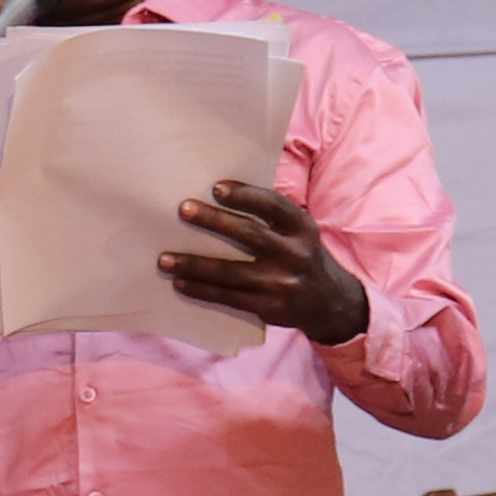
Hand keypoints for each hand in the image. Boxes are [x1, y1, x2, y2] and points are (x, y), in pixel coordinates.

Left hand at [164, 177, 368, 346]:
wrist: (331, 303)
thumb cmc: (300, 256)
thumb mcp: (298, 233)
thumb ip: (269, 218)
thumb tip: (217, 197)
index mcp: (302, 228)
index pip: (274, 206)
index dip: (246, 195)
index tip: (216, 187)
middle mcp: (296, 254)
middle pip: (249, 234)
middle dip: (213, 221)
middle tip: (183, 209)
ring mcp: (283, 283)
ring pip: (231, 271)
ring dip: (194, 264)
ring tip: (164, 259)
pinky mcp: (270, 308)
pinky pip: (229, 297)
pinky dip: (202, 290)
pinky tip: (180, 282)